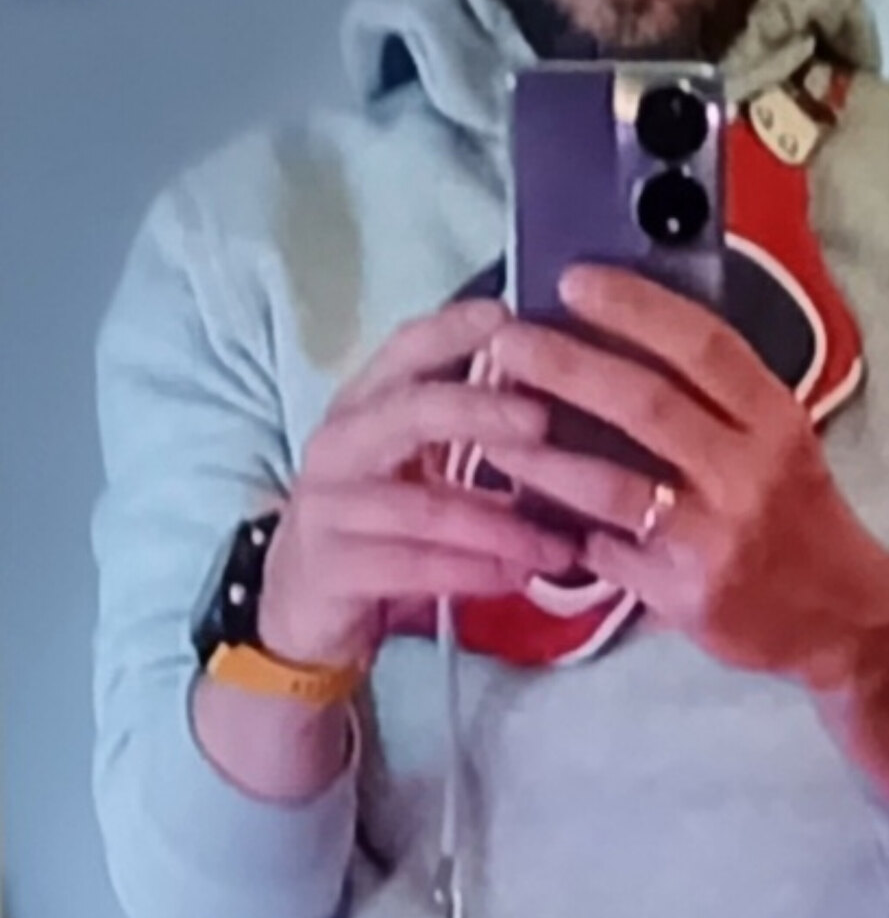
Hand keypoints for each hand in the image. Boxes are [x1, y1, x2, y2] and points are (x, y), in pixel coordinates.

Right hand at [258, 299, 573, 670]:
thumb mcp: (409, 463)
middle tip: (542, 419)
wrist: (302, 604)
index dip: (450, 329)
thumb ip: (460, 427)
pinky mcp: (333, 568)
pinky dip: (473, 572)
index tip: (506, 313)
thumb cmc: (375, 519)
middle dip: (479, 411)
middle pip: (410, 413)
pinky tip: (517, 576)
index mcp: (362, 406)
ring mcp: (328, 507)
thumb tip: (551, 388)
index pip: (402, 350)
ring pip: (425, 507)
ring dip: (500, 527)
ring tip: (557, 544)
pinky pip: (415, 567)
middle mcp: (339, 445)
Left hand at [488, 269, 888, 804]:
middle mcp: (750, 472)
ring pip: (610, 485)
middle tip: (506, 341)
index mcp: (775, 419)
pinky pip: (605, 552)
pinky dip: (561, 528)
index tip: (573, 280)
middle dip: (565, 366)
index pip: (704, 345)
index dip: (635, 307)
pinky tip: (518, 509)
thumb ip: (715, 393)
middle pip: (645, 404)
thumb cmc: (797, 511)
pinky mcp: (687, 595)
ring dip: (539, 453)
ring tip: (487, 426)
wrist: (844, 618)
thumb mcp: (779, 437)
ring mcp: (716, 538)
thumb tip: (621, 326)